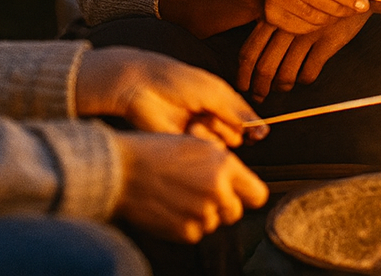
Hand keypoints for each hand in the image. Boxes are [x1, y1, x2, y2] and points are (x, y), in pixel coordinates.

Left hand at [77, 47, 265, 146]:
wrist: (142, 87)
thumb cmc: (177, 81)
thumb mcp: (214, 92)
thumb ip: (239, 112)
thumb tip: (264, 131)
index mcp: (221, 102)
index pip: (247, 121)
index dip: (252, 127)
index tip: (256, 132)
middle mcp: (211, 120)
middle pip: (236, 135)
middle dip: (227, 127)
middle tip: (211, 115)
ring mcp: (197, 134)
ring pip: (221, 145)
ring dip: (212, 133)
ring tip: (195, 119)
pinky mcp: (182, 147)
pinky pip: (202, 152)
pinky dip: (199, 140)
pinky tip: (187, 127)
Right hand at [113, 131, 268, 242]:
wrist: (122, 170)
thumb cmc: (157, 152)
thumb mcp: (198, 146)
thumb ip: (224, 165)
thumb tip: (239, 183)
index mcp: (225, 166)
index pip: (258, 195)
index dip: (248, 196)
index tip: (239, 195)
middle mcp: (218, 191)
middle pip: (236, 213)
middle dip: (223, 206)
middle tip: (202, 194)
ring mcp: (201, 213)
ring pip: (214, 223)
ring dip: (203, 215)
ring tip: (181, 197)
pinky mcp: (183, 231)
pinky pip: (195, 234)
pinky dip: (186, 226)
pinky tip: (172, 208)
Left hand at [236, 10, 371, 99]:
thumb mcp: (292, 2)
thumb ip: (274, 21)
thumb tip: (253, 57)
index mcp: (274, 16)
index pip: (250, 51)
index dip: (243, 73)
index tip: (243, 86)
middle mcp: (287, 25)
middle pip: (265, 67)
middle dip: (260, 87)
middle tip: (259, 97)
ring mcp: (307, 34)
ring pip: (286, 73)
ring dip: (282, 86)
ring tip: (282, 87)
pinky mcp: (327, 42)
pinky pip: (309, 72)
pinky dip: (304, 79)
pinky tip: (304, 76)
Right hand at [262, 0, 370, 34]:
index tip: (365, 1)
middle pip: (319, 1)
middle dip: (344, 7)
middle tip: (360, 7)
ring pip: (312, 16)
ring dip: (334, 17)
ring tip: (344, 10)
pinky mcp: (269, 15)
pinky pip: (302, 27)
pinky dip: (318, 25)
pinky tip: (326, 16)